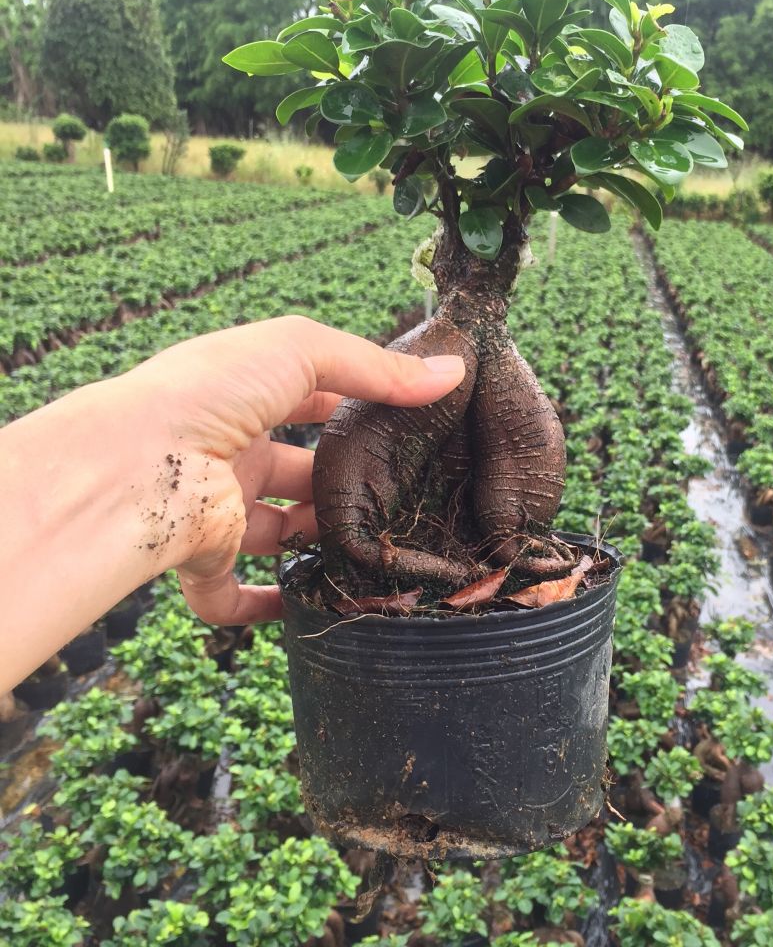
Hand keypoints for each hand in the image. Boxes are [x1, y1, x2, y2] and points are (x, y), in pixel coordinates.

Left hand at [127, 315, 464, 625]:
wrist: (136, 464)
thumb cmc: (212, 390)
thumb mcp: (301, 352)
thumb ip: (377, 368)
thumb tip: (453, 375)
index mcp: (246, 395)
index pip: (311, 400)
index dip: (356, 408)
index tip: (409, 424)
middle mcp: (230, 450)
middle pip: (299, 471)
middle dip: (345, 481)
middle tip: (403, 493)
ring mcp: (217, 506)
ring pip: (280, 532)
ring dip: (321, 539)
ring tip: (377, 543)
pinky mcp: (205, 559)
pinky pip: (234, 595)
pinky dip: (271, 604)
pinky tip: (314, 603)